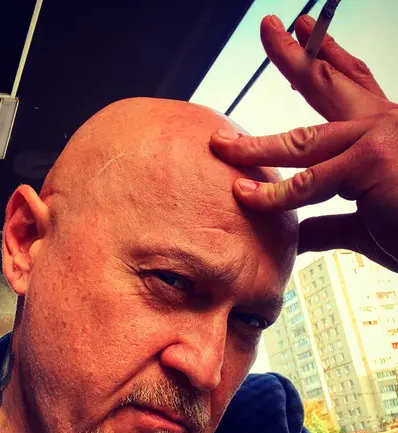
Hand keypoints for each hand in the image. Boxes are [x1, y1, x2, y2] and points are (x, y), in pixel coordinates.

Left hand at [210, 14, 397, 272]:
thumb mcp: (365, 224)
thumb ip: (330, 224)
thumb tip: (299, 233)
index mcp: (382, 133)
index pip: (352, 84)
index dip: (330, 57)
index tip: (306, 32)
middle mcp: (381, 125)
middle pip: (330, 83)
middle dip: (295, 57)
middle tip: (269, 28)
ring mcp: (375, 139)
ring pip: (301, 139)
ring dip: (256, 144)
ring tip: (221, 144)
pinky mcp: (369, 163)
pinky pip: (307, 181)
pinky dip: (274, 195)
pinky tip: (245, 196)